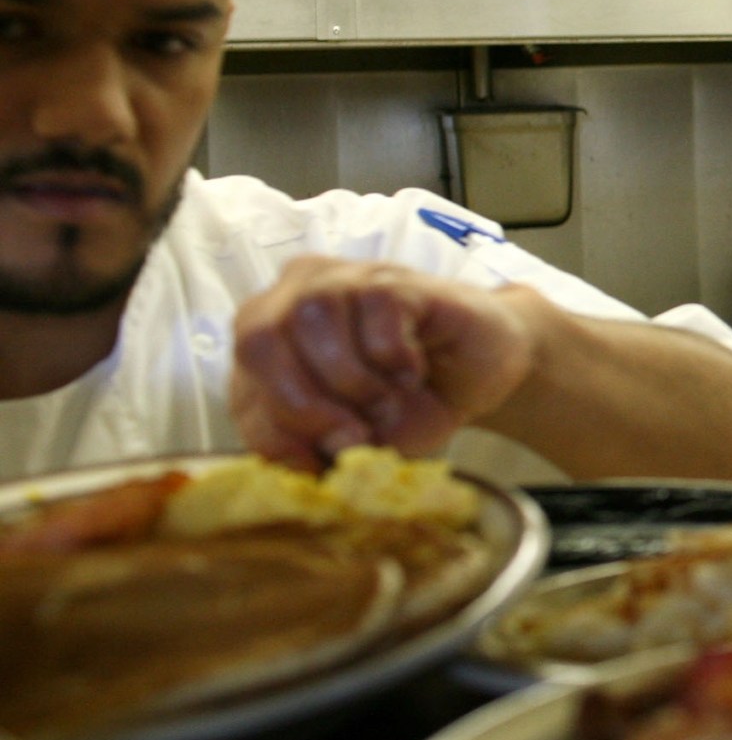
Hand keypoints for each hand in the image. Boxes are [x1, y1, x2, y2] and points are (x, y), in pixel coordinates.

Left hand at [229, 256, 540, 468]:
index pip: (242, 382)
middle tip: (353, 437)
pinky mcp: (392, 277)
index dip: (278, 429)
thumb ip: (316, 448)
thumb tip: (311, 455)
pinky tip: (412, 370)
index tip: (323, 461)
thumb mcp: (357, 442)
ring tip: (390, 400)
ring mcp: (342, 280)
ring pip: (312, 318)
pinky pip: (375, 311)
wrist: (480, 371)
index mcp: (268, 341)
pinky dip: (394, 357)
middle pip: (258, 339)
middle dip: (302, 402)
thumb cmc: (410, 403)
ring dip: (355, 380)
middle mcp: (292, 298)